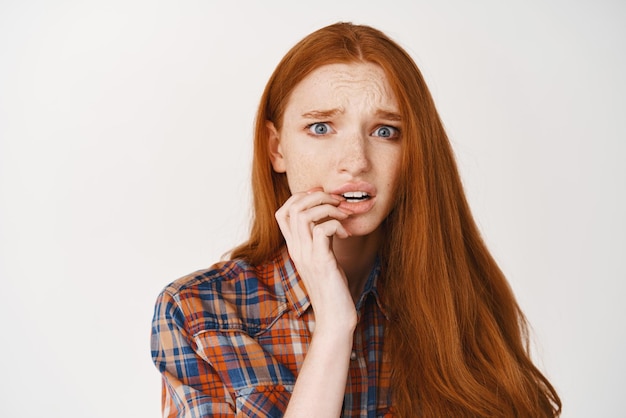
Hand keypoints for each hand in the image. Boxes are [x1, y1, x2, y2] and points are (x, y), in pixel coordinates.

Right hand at [275, 187, 356, 328]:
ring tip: (343, 216)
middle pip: (293, 207)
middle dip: (317, 196)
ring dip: (328, 207)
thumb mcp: (323, 258)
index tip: (323, 200)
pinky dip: (337, 224)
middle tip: (337, 202)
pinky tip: (346, 235)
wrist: (334, 318)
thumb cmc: (332, 288)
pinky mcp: (321, 262)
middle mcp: (296, 249)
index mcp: (294, 247)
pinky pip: (323, 229)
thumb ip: (321, 240)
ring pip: (304, 214)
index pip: (282, 212)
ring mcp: (307, 255)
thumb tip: (330, 219)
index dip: (300, 197)